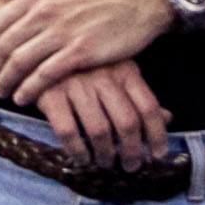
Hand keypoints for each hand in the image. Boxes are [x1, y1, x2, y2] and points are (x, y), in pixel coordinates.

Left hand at [0, 0, 171, 112]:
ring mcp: (62, 32)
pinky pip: (45, 74)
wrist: (136, 1)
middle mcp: (45, 12)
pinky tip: (24, 97)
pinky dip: (30, 88)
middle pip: (5, 44)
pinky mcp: (80, 52)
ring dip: (7, 81)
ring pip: (21, 61)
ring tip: (5, 92)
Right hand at [32, 58, 172, 172]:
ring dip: (105, 155)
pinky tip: (80, 157)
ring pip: (99, 131)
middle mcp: (103, 75)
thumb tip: (168, 118)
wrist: (36, 38)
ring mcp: (76, 83)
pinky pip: (68, 131)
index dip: (157, 136)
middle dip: (132, 152)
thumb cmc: (84, 60)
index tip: (157, 155)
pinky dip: (77, 150)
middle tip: (131, 166)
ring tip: (105, 162)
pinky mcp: (50, 92)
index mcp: (124, 68)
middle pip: (127, 123)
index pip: (148, 107)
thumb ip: (139, 94)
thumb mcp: (117, 67)